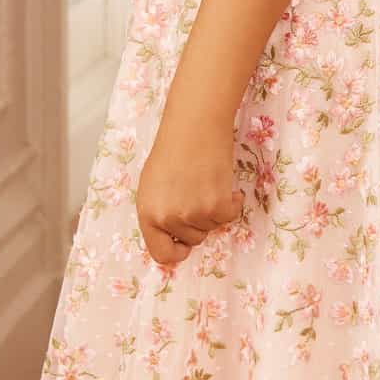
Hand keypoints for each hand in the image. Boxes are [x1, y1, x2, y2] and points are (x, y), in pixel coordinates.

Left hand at [135, 115, 243, 267]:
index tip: (185, 245)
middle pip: (192, 240)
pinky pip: (229, 216)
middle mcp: (169, 218)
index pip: (161, 254)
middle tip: (196, 193)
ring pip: (211, 227)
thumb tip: (173, 240)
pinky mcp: (217, 205)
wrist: (194, 125)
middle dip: (197, 222)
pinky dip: (231, 203)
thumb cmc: (172, 150)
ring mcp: (193, 213)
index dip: (176, 252)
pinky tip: (224, 185)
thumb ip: (160, 214)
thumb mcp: (153, 186)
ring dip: (214, 209)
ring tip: (206, 182)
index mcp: (148, 214)